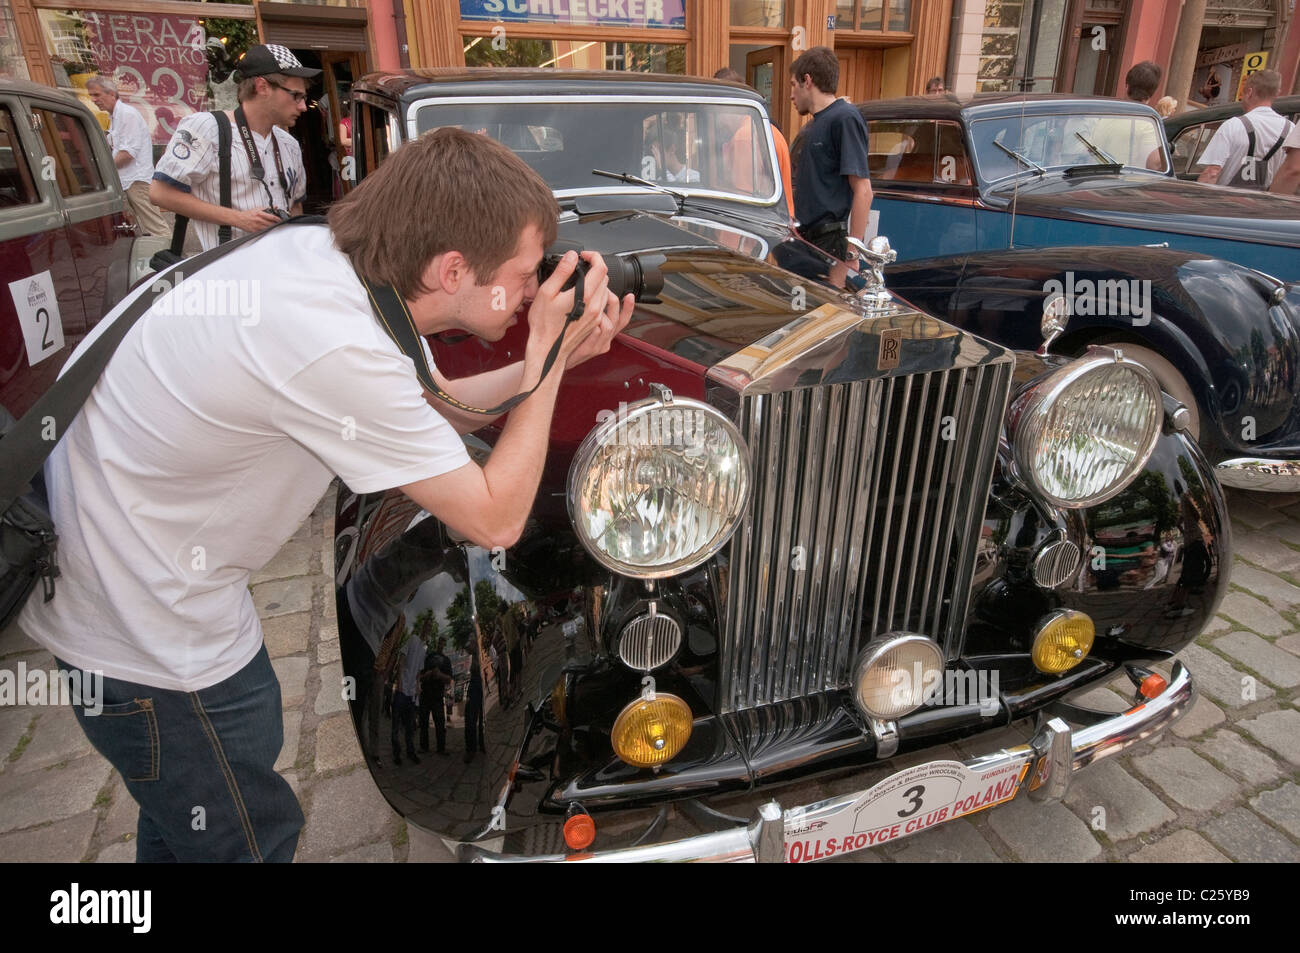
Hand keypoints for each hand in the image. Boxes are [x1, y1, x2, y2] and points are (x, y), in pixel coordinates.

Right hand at [229, 207, 282, 234]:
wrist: (240, 219)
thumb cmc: (248, 214)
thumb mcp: (257, 208)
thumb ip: (267, 208)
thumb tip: (275, 207)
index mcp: (259, 214)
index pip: (272, 217)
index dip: (278, 219)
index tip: (281, 220)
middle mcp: (259, 220)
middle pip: (271, 224)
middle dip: (276, 224)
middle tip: (280, 224)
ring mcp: (257, 226)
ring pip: (268, 228)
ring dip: (273, 228)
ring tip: (275, 227)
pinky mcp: (255, 231)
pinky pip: (264, 232)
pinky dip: (267, 231)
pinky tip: (269, 230)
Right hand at [522, 250, 611, 382]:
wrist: (548, 350)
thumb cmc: (543, 325)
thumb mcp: (546, 292)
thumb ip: (561, 272)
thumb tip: (571, 256)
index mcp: (585, 296)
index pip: (601, 268)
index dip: (594, 256)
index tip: (585, 256)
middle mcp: (595, 306)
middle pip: (605, 279)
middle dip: (594, 269)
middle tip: (580, 268)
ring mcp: (596, 317)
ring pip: (605, 291)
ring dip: (596, 283)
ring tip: (580, 282)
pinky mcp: (594, 324)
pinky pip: (602, 304)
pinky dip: (595, 296)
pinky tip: (582, 297)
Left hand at [566, 289, 632, 368]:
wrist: (559, 358)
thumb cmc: (571, 340)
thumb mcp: (587, 326)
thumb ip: (595, 312)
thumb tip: (596, 294)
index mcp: (607, 334)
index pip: (623, 320)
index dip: (629, 308)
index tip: (630, 295)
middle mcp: (606, 340)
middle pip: (616, 319)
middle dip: (612, 302)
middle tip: (605, 290)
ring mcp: (599, 345)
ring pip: (608, 325)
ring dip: (602, 312)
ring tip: (594, 302)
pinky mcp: (589, 349)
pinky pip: (596, 332)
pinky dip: (594, 324)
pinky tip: (587, 318)